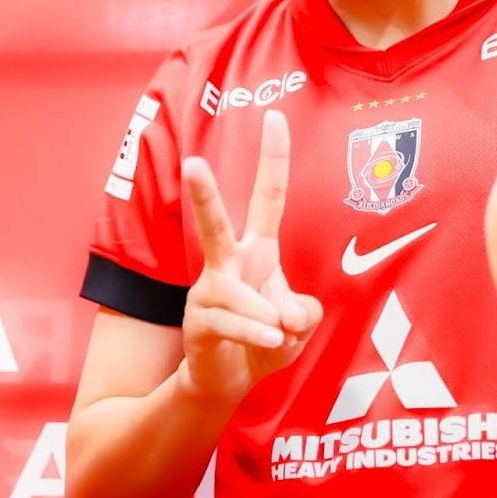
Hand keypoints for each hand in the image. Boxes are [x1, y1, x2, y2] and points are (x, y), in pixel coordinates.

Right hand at [178, 109, 321, 406]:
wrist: (227, 381)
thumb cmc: (265, 340)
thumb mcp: (299, 325)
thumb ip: (305, 314)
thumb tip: (287, 314)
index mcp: (258, 250)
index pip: (268, 197)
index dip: (273, 158)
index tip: (275, 116)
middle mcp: (228, 264)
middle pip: (215, 224)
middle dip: (203, 194)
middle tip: (191, 163)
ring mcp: (209, 293)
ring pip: (238, 293)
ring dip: (268, 319)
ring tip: (279, 333)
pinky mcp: (198, 323)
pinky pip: (234, 324)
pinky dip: (257, 335)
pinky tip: (269, 341)